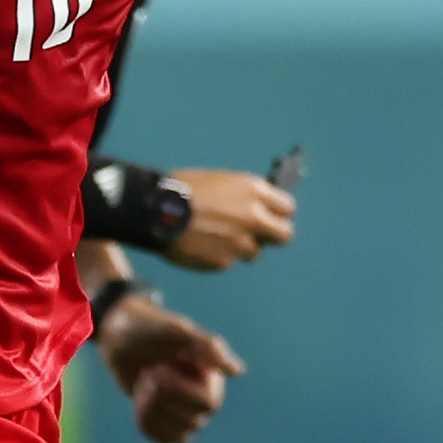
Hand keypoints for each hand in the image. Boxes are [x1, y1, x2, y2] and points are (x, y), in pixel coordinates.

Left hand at [99, 295, 244, 442]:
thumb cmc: (151, 331)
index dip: (176, 390)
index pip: (207, 404)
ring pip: (179, 434)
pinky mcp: (171, 428)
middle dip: (160, 398)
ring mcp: (190, 416)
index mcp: (213, 376)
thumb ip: (207, 347)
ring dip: (151, 408)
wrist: (122, 339)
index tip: (158, 367)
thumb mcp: (176, 332)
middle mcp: (207, 398)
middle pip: (192, 421)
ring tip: (144, 383)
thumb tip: (238, 371)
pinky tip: (141, 399)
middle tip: (149, 372)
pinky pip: (164, 440)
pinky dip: (146, 421)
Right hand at [157, 168, 296, 270]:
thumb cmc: (181, 189)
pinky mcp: (224, 262)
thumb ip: (244, 195)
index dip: (277, 213)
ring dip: (241, 247)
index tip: (270, 216)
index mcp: (253, 191)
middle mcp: (253, 217)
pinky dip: (218, 255)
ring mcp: (240, 242)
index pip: (288, 208)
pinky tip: (200, 243)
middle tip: (257, 234)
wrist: (154, 210)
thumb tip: (258, 205)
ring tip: (215, 235)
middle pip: (284, 235)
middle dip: (272, 235)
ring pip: (254, 252)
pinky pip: (228, 260)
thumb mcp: (220, 181)